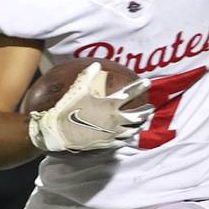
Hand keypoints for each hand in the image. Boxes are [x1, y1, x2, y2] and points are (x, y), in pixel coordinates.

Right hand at [28, 63, 153, 153]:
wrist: (58, 132)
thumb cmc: (67, 109)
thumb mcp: (77, 89)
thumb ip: (88, 75)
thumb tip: (96, 64)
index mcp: (110, 105)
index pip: (131, 93)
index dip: (140, 86)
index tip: (147, 83)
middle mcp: (115, 120)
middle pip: (138, 115)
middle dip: (146, 111)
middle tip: (150, 107)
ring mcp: (112, 133)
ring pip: (132, 130)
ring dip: (138, 125)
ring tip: (141, 122)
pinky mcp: (106, 144)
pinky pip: (121, 141)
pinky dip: (127, 137)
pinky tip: (128, 136)